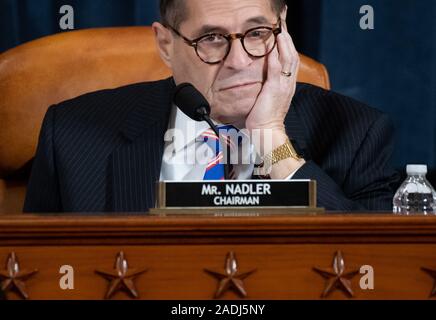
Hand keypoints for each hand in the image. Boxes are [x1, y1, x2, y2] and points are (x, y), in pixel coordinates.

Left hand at [245, 8, 299, 131]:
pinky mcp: (275, 89)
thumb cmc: (265, 118)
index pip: (289, 59)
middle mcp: (288, 83)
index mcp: (286, 84)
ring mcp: (283, 85)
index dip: (287, 43)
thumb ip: (267, 85)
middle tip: (283, 21)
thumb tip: (262, 76)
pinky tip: (274, 45)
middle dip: (288, 36)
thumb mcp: (267, 98)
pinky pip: (278, 69)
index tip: (283, 30)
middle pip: (292, 54)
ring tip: (281, 28)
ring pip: (288, 58)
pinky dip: (277, 55)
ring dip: (284, 42)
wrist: (267, 132)